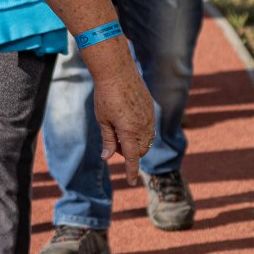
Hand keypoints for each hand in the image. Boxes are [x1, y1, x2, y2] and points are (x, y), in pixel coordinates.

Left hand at [92, 61, 156, 183]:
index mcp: (129, 130)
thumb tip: (108, 157)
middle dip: (130, 153)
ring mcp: (149, 116)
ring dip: (136, 143)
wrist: (116, 70)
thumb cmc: (105, 95)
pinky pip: (149, 127)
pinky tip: (127, 120)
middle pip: (141, 150)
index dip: (131, 171)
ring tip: (121, 131)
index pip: (133, 157)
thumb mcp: (103, 119)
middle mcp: (143, 125)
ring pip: (147, 140)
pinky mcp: (150, 108)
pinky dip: (140, 131)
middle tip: (116, 144)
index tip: (131, 182)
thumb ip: (108, 140)